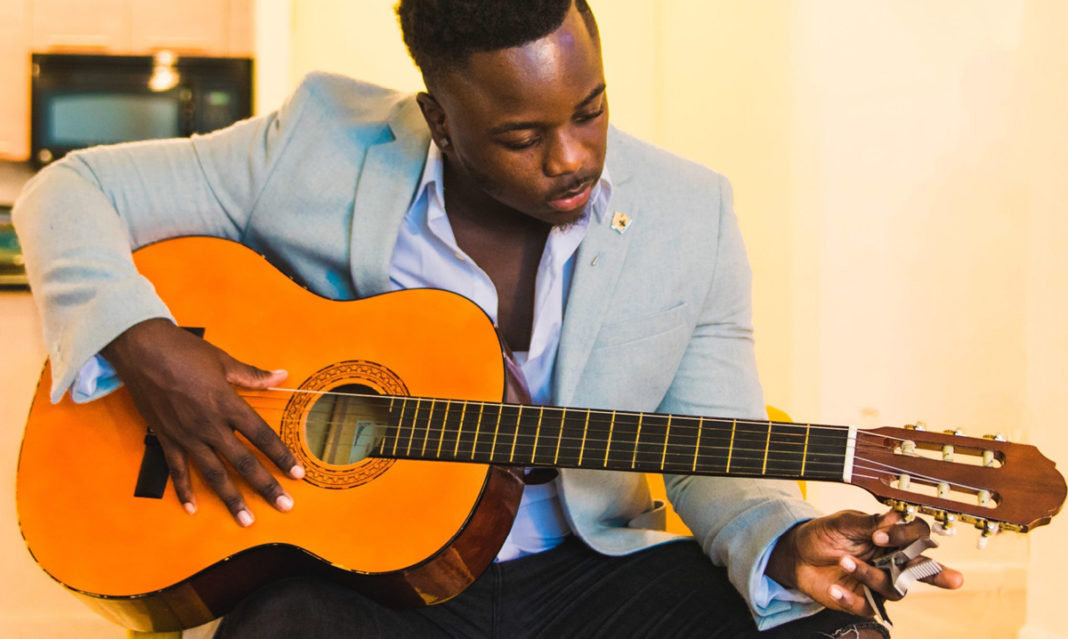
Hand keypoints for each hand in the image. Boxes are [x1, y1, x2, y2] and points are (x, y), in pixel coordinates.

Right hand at [102, 318, 303, 525]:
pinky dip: (184, 489)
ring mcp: (187, 435)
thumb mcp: (224, 361)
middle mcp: (210, 425)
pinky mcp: (166, 438)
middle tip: (284, 506)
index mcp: (228, 404)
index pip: (262, 436)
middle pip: (243, 462)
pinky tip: (192, 508)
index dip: (281, 456)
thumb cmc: (185, 352)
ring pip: (213, 474)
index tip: (298, 474)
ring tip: (246, 520)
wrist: (142, 350)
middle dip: (265, 486)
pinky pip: (177, 469)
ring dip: (231, 499)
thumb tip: (282, 376)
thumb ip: (253, 375)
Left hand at [765, 509, 963, 615]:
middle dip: (939, 574)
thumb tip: (894, 516)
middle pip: (923, 571)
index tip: (881, 535)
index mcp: (890, 539)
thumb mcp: (841, 523)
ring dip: (870, 575)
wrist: (797, 554)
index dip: (907, 538)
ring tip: (844, 561)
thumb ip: (867, 523)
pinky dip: (851, 599)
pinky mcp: (863, 602)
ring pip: (893, 589)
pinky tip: (835, 589)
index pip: (916, 538)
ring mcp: (879, 584)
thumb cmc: (824, 534)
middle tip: (955, 579)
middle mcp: (891, 562)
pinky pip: (868, 607)